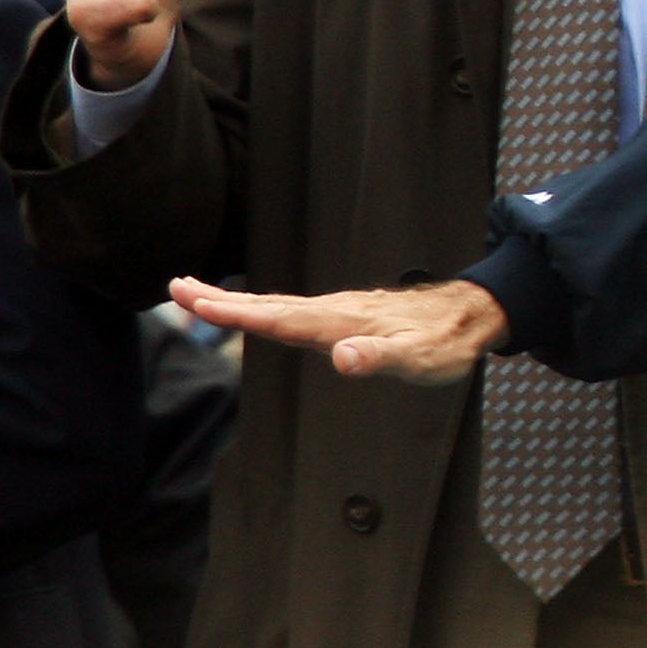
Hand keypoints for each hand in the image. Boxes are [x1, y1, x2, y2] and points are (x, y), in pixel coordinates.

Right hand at [170, 275, 507, 383]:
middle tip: (175, 288)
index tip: (195, 303)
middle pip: (268, 305)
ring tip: (197, 294)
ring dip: (236, 300)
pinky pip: (294, 309)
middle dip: (220, 299)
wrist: (471, 315)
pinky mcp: (345, 315)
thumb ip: (380, 359)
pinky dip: (265, 307)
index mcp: (340, 323)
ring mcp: (338, 311)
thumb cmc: (445, 343)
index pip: (279, 319)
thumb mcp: (418, 359)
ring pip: (278, 304)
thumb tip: (342, 358)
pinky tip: (256, 310)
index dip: (236, 312)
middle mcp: (334, 312)